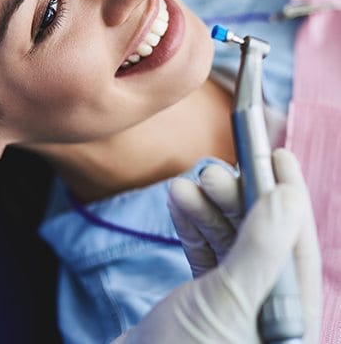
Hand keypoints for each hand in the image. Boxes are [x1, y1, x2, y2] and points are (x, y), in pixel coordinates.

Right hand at [112, 149, 321, 342]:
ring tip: (183, 185)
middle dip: (235, 200)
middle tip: (211, 171)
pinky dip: (191, 227)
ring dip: (206, 210)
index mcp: (289, 319)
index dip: (287, 197)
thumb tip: (289, 195)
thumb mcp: (227, 301)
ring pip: (229, 243)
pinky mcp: (204, 300)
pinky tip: (178, 203)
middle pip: (260, 239)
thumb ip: (261, 249)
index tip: (276, 156)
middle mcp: (267, 310)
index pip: (297, 246)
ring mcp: (234, 304)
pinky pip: (205, 254)